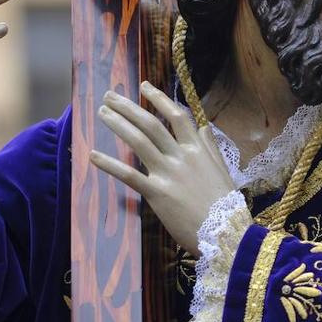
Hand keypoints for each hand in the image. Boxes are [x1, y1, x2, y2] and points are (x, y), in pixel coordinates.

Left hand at [90, 81, 236, 255]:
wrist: (227, 234)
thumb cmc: (225, 205)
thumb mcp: (222, 170)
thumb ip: (210, 147)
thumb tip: (202, 128)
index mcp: (198, 150)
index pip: (176, 116)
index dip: (159, 99)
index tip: (144, 86)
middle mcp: (182, 157)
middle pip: (152, 124)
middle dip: (129, 107)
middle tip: (109, 96)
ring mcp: (169, 174)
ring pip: (139, 142)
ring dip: (118, 124)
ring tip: (102, 113)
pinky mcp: (158, 194)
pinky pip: (129, 176)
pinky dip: (110, 165)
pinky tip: (93, 156)